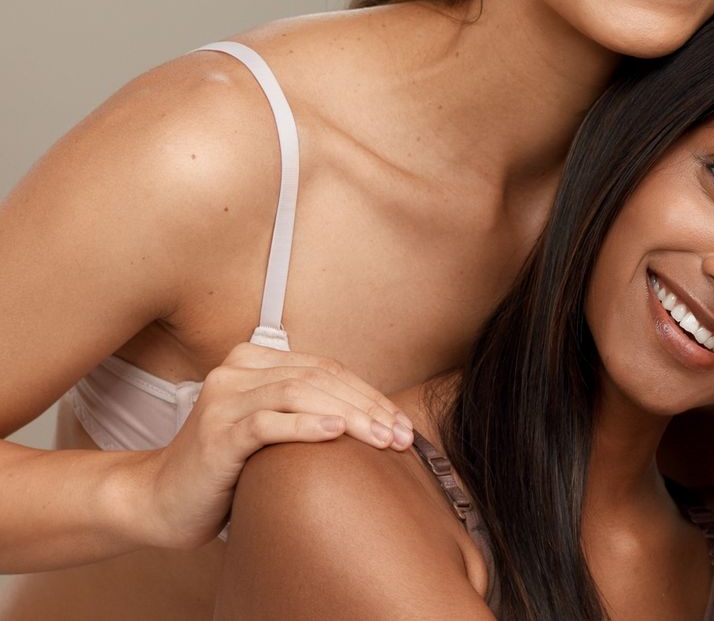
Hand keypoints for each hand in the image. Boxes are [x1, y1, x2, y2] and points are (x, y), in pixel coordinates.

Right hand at [137, 341, 412, 548]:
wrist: (160, 502)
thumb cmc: (227, 469)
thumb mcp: (273, 430)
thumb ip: (309, 411)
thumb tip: (380, 419)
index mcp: (254, 361)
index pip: (328, 370)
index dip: (371, 394)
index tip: (403, 424)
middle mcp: (236, 371)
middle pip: (320, 379)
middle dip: (369, 407)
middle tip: (402, 437)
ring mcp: (223, 400)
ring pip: (299, 394)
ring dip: (350, 416)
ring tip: (382, 440)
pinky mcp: (215, 433)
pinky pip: (268, 422)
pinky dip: (306, 425)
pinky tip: (336, 433)